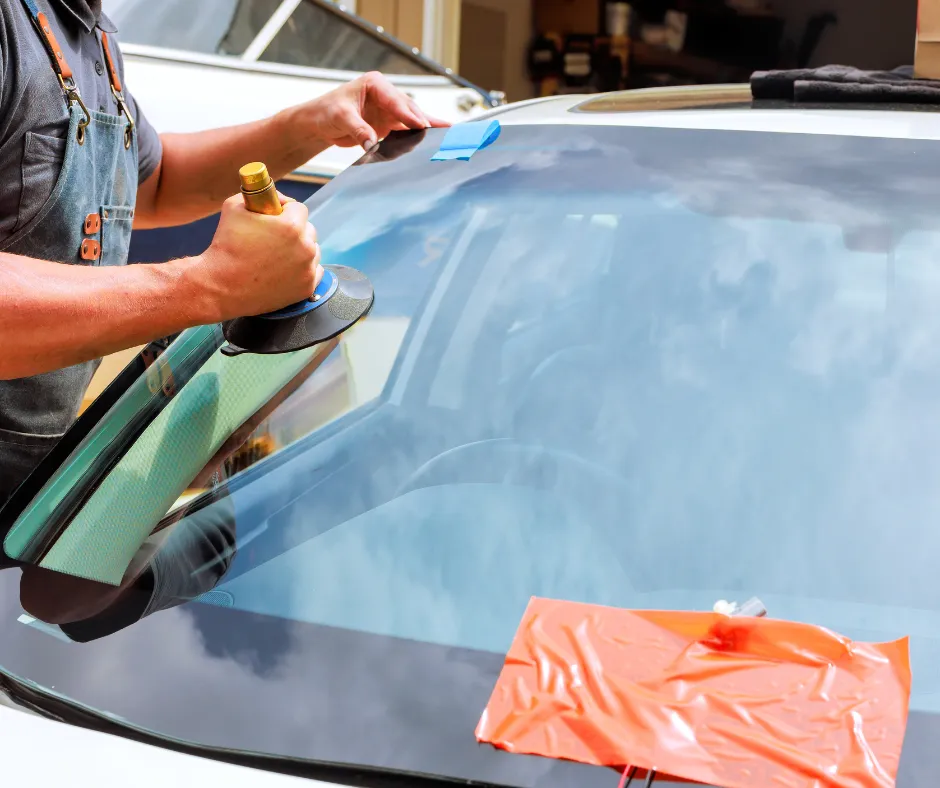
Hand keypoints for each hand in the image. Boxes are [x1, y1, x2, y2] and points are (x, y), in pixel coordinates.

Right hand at [198, 193, 322, 320]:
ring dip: (301, 249)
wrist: (222, 287)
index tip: (276, 215)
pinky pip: (314, 271)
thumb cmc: (226, 247)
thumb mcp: (234, 207)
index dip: (286, 209)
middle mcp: (305, 248)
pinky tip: (287, 269)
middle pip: (309, 230)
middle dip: (295, 229)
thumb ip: (258, 195)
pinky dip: (304, 269)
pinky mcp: (306, 287)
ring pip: (313, 251)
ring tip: (279, 254)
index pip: (299, 208)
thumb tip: (275, 197)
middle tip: (275, 237)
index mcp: (291, 226)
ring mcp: (307, 270)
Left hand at [303, 71, 449, 149]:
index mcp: (375, 84)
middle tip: (442, 133)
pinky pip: (408, 130)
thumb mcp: (340, 117)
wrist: (319, 122)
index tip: (421, 126)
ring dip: (428, 128)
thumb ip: (358, 129)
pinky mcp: (389, 124)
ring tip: (448, 135)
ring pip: (413, 119)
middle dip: (425, 121)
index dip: (409, 114)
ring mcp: (389, 110)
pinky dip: (420, 135)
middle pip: (410, 109)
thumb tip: (372, 143)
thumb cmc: (326, 112)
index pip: (396, 100)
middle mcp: (385, 95)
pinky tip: (437, 139)